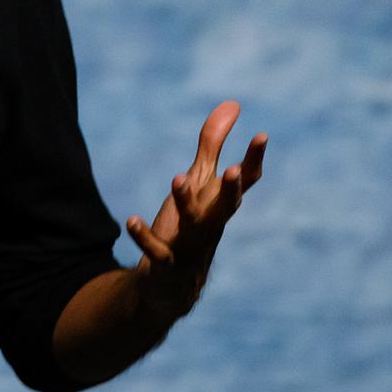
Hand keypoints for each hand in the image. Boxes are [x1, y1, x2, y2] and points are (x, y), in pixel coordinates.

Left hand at [126, 101, 267, 318]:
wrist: (172, 286)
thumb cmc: (190, 226)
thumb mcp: (198, 183)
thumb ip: (212, 145)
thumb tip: (232, 104)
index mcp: (220, 204)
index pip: (244, 182)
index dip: (253, 160)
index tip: (262, 135)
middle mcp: (211, 224)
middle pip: (227, 206)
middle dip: (231, 188)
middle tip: (234, 169)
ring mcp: (190, 246)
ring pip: (194, 225)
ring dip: (186, 203)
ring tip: (176, 178)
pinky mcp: (165, 264)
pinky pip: (156, 251)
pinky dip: (143, 237)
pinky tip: (130, 220)